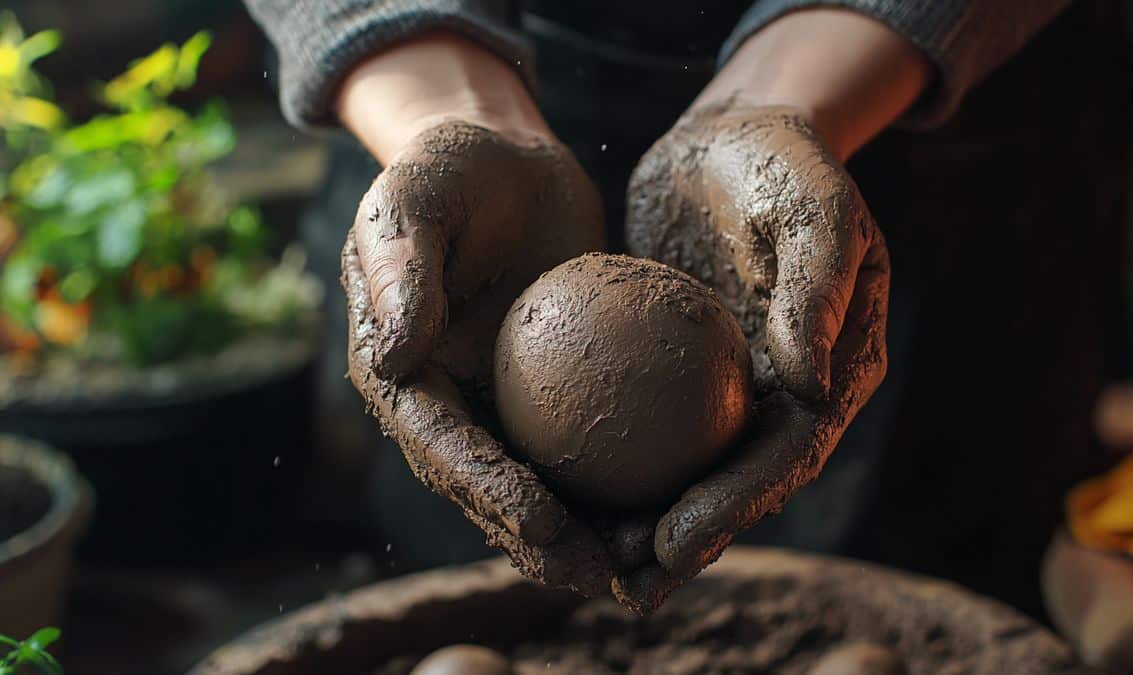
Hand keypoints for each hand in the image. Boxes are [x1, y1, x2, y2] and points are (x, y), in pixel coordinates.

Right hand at [338, 36, 613, 595]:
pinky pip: (591, 443)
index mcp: (401, 375)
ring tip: (646, 566)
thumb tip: (395, 356)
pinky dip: (625, 481)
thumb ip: (399, 269)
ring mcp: (502, 405)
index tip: (542, 520)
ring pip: (545, 484)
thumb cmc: (454, 168)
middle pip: (492, 490)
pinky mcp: (557, 393)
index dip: (486, 490)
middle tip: (604, 576)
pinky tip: (677, 504)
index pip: (441, 445)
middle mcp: (447, 404)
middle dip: (543, 543)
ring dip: (590, 534)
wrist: (508, 158)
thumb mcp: (416, 197)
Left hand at [618, 102, 889, 610]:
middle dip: (681, 538)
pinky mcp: (674, 368)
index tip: (675, 544)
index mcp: (834, 373)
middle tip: (619, 580)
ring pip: (682, 463)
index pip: (786, 456)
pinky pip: (637, 416)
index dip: (734, 507)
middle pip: (733, 482)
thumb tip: (812, 385)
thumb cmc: (781, 164)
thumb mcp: (813, 208)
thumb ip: (818, 287)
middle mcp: (784, 394)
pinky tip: (550, 478)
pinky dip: (604, 453)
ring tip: (580, 556)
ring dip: (638, 515)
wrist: (731, 136)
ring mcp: (727, 385)